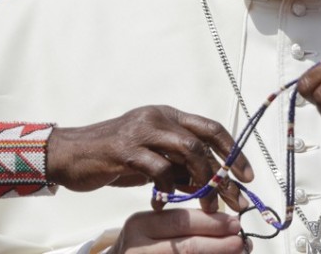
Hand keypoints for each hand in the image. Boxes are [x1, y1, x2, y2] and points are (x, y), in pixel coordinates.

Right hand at [47, 105, 252, 214]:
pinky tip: (164, 202)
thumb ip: (178, 165)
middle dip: (223, 172)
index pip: (210, 128)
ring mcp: (141, 132)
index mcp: (167, 116)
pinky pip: (159, 169)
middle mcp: (158, 118)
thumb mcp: (152, 157)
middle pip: (203, 142)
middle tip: (236, 197)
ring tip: (207, 204)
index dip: (233, 150)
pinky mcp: (125, 150)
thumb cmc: (113, 156)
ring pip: (188, 152)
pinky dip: (168, 188)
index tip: (247, 175)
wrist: (72, 154)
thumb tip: (210, 184)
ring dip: (202, 181)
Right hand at [112, 209, 246, 253]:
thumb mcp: (153, 229)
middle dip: (219, 244)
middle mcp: (138, 248)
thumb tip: (227, 224)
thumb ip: (183, 224)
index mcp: (139, 225)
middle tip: (242, 242)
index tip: (235, 223)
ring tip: (240, 253)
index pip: (181, 221)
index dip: (212, 223)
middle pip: (187, 247)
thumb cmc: (141, 247)